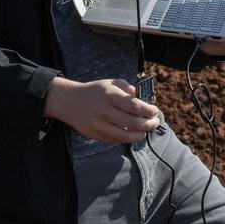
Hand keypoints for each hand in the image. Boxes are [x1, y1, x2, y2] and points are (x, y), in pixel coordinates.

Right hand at [43, 77, 159, 143]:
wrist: (69, 102)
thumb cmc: (94, 91)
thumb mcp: (110, 83)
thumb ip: (128, 88)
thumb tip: (143, 98)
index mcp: (109, 96)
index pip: (134, 106)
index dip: (148, 110)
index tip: (154, 110)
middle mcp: (105, 111)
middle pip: (133, 123)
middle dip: (149, 124)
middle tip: (155, 122)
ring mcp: (100, 125)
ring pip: (126, 135)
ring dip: (140, 134)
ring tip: (146, 130)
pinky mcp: (97, 135)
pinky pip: (117, 140)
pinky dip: (128, 138)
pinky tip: (133, 133)